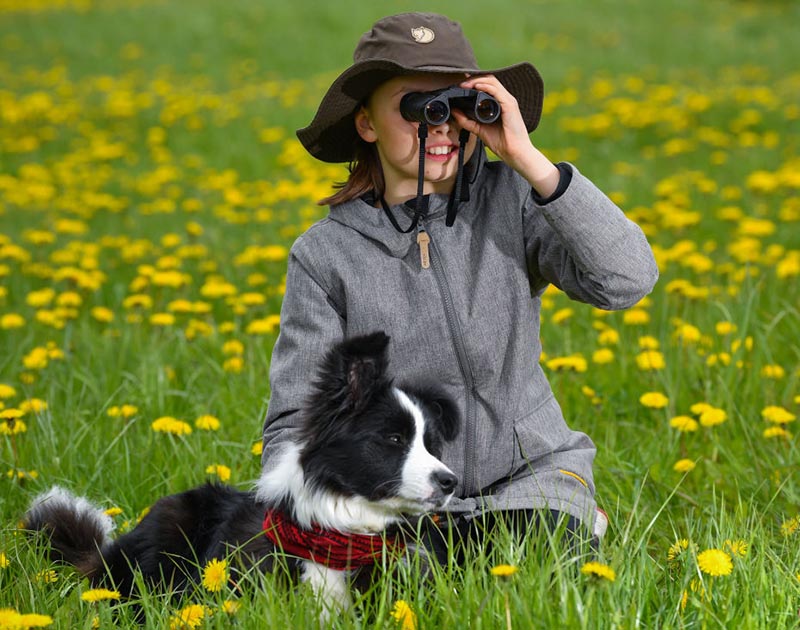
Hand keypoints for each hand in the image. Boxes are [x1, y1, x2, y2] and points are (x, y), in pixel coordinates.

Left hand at [453, 75, 558, 196]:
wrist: (515, 153)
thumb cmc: (502, 142)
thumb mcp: (479, 129)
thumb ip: (466, 121)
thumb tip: (454, 111)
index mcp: (499, 103)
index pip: (487, 85)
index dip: (473, 82)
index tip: (460, 85)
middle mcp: (504, 99)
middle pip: (488, 80)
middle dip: (473, 79)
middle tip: (459, 84)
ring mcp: (508, 101)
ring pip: (492, 82)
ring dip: (476, 80)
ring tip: (464, 85)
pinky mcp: (510, 105)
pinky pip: (496, 91)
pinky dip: (485, 86)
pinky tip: (476, 87)